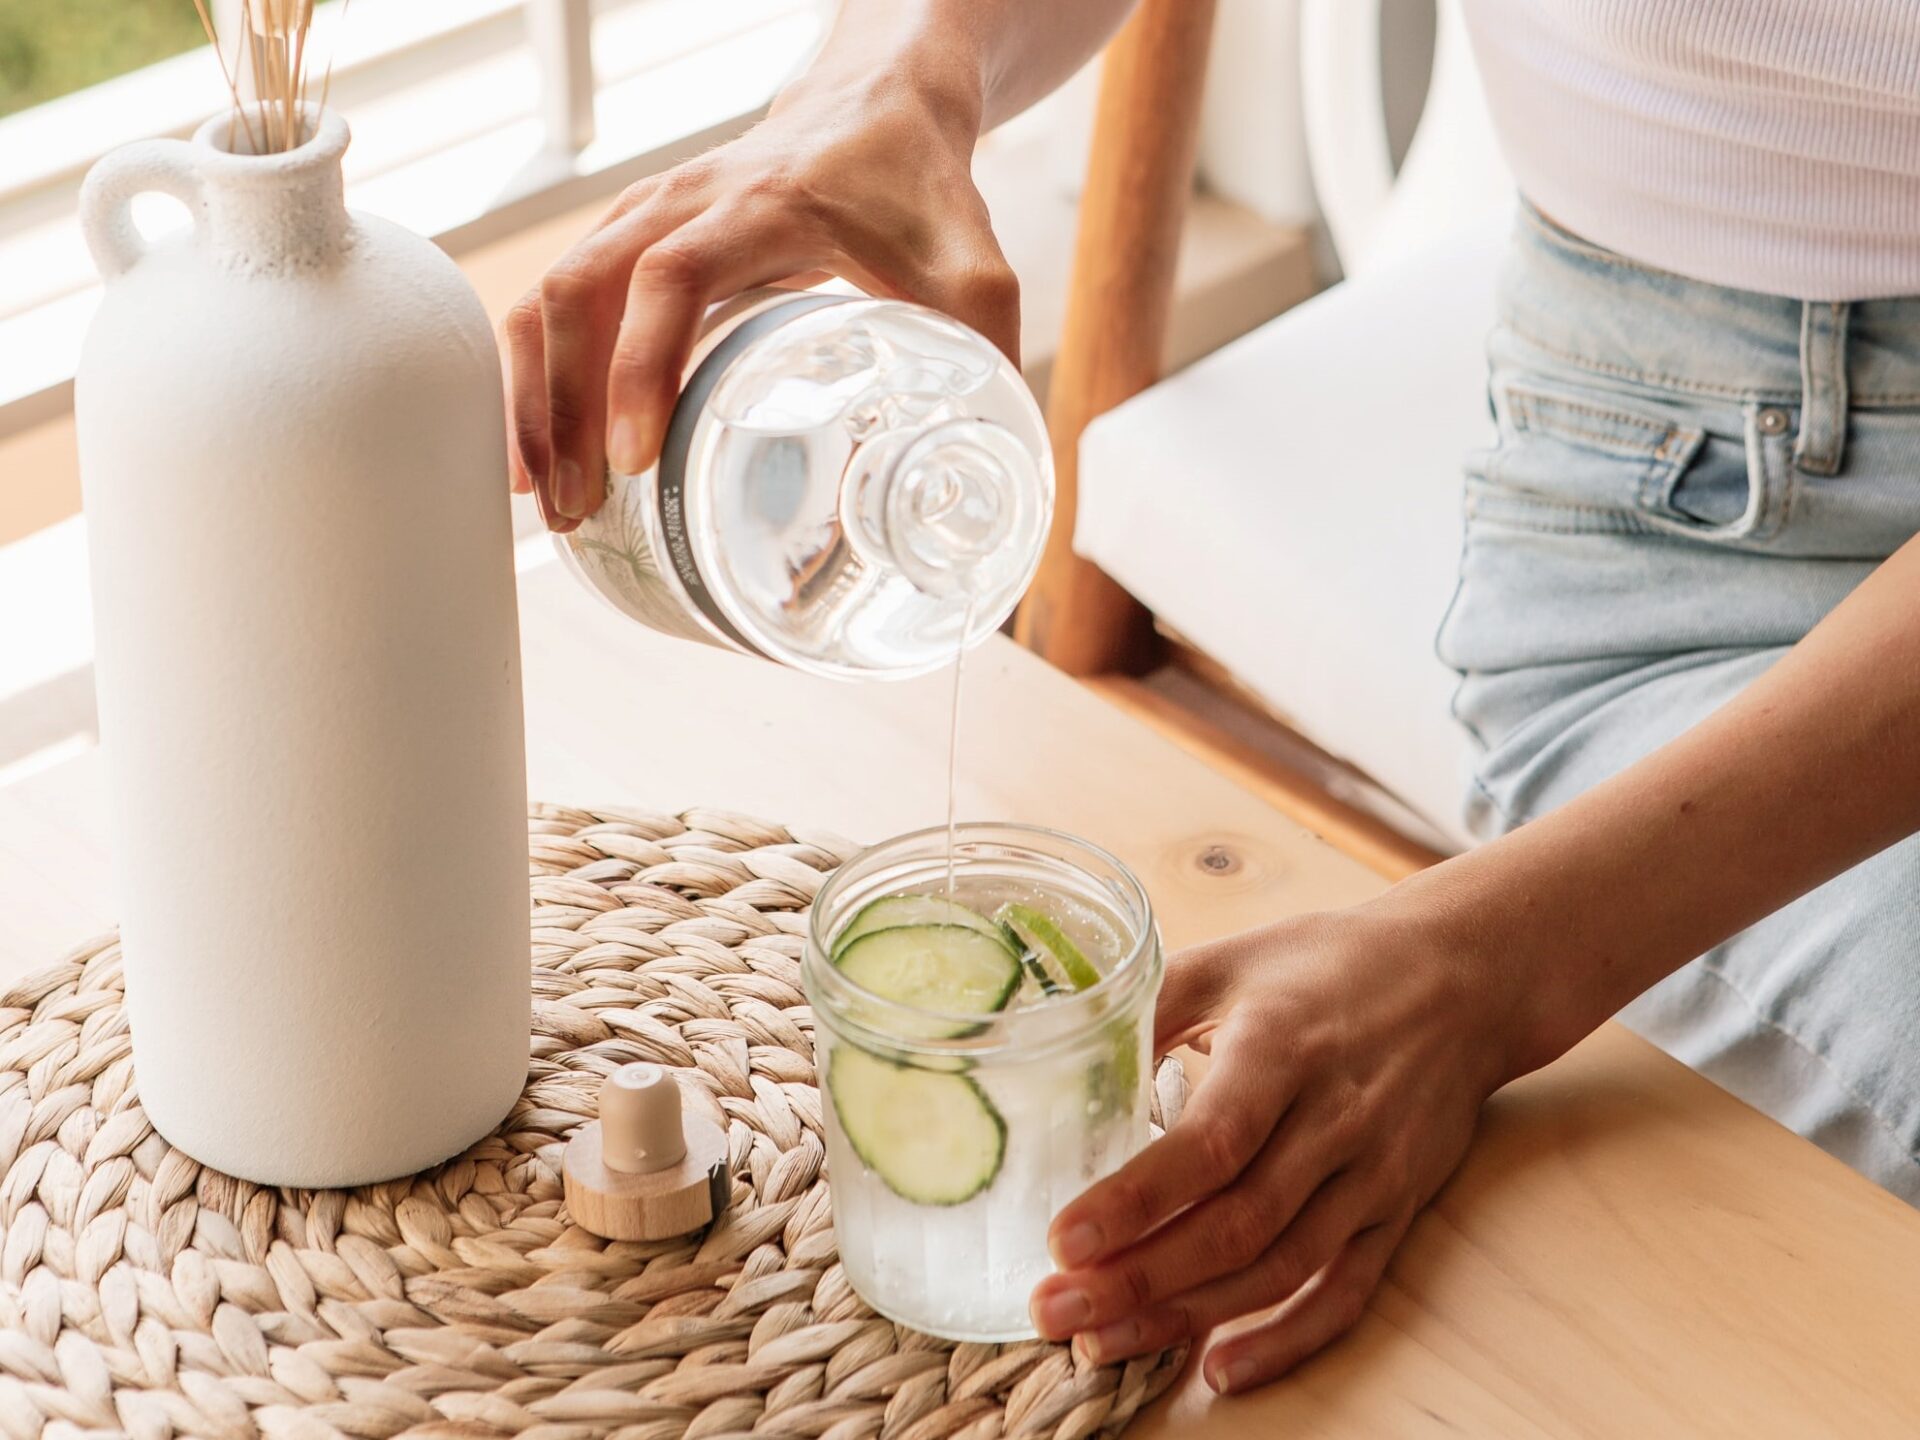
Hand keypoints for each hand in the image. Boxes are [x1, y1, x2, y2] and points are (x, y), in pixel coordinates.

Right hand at [501, 63, 1017, 531]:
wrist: (876, 105)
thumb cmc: (918, 190)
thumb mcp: (972, 267)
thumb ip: (987, 357)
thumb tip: (991, 476)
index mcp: (758, 207)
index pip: (670, 277)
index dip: (641, 365)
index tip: (638, 457)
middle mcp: (679, 203)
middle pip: (579, 292)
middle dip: (563, 408)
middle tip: (580, 508)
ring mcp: (641, 215)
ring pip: (547, 296)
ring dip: (535, 400)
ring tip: (550, 502)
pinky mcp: (627, 238)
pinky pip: (553, 300)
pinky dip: (534, 376)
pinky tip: (541, 453)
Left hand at [1030, 900, 1514, 1393]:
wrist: (1461, 979)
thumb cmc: (1324, 965)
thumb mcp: (1229, 961)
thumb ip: (1146, 1006)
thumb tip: (1060, 1059)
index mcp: (1281, 1048)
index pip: (1211, 1141)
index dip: (1137, 1199)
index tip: (1064, 1239)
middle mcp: (1333, 1119)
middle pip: (1236, 1223)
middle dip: (1138, 1279)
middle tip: (1054, 1308)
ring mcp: (1372, 1174)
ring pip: (1279, 1269)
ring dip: (1188, 1317)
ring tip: (1101, 1343)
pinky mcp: (1397, 1210)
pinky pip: (1344, 1291)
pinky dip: (1286, 1341)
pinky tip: (1219, 1369)